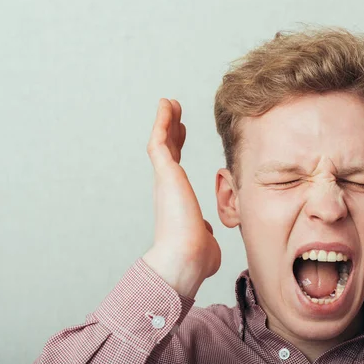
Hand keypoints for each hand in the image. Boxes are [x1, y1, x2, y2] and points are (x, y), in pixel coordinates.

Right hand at [142, 98, 220, 298]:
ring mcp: (165, 180)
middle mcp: (168, 188)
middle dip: (172, 129)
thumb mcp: (204, 239)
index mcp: (178, 200)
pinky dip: (161, 121)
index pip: (176, 168)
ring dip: (166, 121)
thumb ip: (204, 230)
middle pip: (168, 151)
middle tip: (176, 111)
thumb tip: (205, 230)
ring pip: (162, 142)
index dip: (179, 146)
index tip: (183, 131)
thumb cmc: (197, 258)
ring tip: (171, 102)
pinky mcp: (165, 173)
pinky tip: (166, 104)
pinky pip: (159, 141)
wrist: (186, 260)